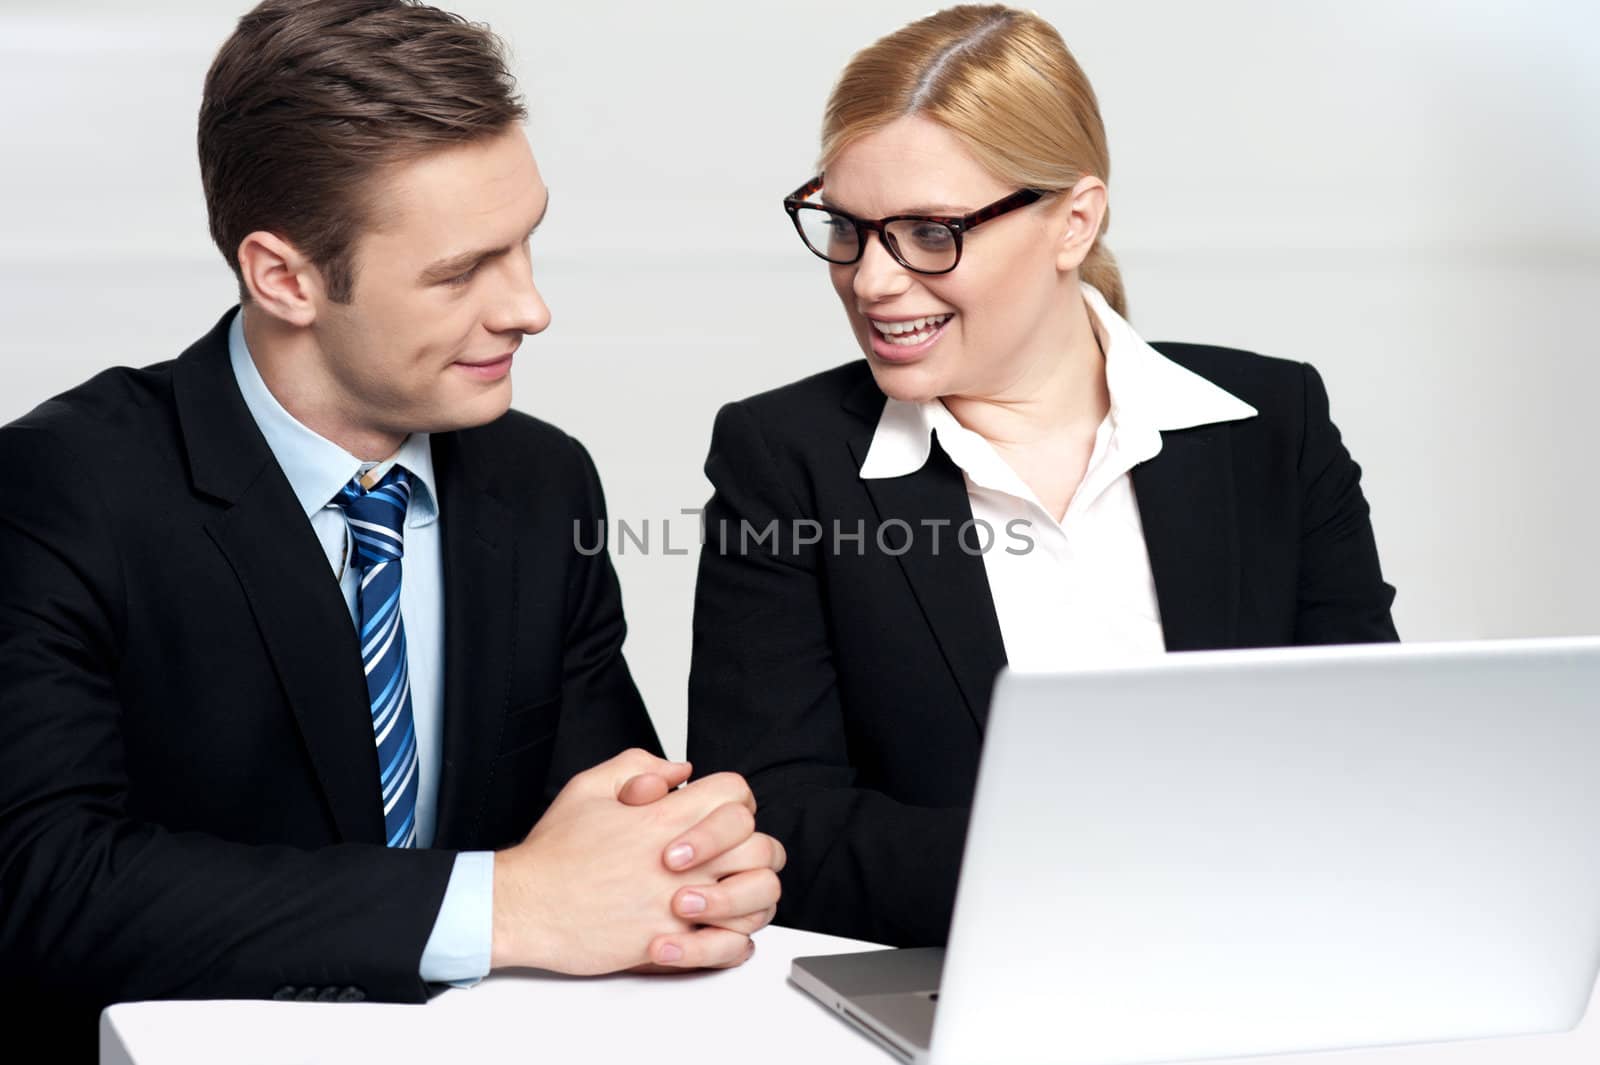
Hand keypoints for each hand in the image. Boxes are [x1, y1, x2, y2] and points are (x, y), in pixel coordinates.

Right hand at [490, 749, 766, 974]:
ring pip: (758, 896)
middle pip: (761, 845)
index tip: (718, 815)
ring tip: (728, 893)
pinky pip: (733, 945)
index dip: (733, 801)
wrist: (526, 906)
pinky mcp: (672, 942)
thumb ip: (638, 765)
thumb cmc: (554, 854)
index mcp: (664, 818)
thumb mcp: (589, 786)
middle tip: (731, 856)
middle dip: (752, 847)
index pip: (736, 795)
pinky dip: (736, 940)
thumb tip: (679, 770)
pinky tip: (717, 930)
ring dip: (751, 893)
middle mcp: (681, 861)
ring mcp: (680, 904)